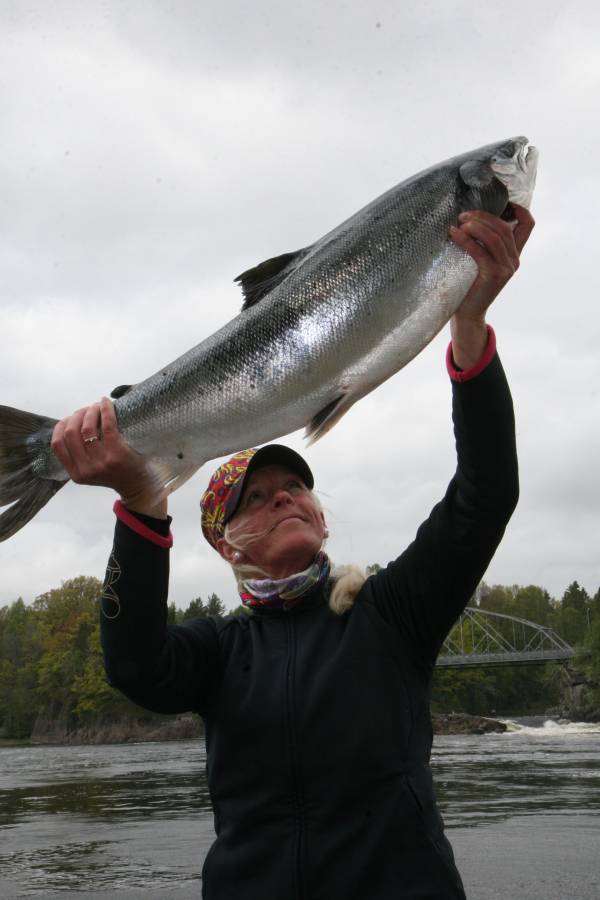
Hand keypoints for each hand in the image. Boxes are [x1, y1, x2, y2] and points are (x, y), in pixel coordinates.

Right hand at [51, 398, 167, 516]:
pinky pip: (106, 425)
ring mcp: (101, 462)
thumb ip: (78, 455)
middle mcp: (86, 469)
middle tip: (86, 410)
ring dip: (89, 411)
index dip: (61, 426)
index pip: (57, 445)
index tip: (70, 419)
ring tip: (96, 407)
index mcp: (76, 474)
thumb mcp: (90, 470)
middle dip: (76, 416)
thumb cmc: (115, 473)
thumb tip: (70, 423)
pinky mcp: (117, 452)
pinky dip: (105, 410)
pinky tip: (105, 403)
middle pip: (70, 433)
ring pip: (86, 427)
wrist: (139, 485)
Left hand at [449, 204, 534, 367]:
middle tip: (463, 215)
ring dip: (476, 225)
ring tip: (459, 222)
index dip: (520, 209)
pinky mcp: (494, 275)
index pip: (528, 225)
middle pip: (505, 226)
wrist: (467, 313)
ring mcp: (507, 268)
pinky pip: (481, 250)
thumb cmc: (469, 284)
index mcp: (514, 254)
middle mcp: (514, 260)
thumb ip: (483, 243)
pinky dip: (466, 239)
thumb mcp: (481, 261)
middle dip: (484, 216)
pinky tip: (455, 234)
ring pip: (495, 236)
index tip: (501, 200)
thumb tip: (469, 217)